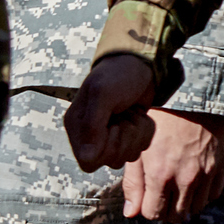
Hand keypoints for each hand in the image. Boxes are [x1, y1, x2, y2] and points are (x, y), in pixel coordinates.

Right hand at [63, 55, 158, 171]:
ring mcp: (110, 136)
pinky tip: (139, 114)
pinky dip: (146, 131)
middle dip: (127, 137)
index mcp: (77, 126)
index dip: (107, 148)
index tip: (113, 125)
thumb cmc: (119, 73)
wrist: (141, 62)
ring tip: (132, 112)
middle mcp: (90, 135)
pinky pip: (140, 147)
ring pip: (128, 156)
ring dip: (138, 133)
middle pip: (112, 160)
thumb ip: (93, 125)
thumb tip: (87, 157)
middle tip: (125, 113)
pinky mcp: (128, 133)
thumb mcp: (103, 94)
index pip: (89, 161)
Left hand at [123, 108, 223, 220]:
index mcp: (160, 174)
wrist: (194, 96)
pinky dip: (204, 193)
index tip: (150, 199)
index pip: (153, 214)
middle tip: (165, 196)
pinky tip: (196, 180)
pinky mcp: (221, 166)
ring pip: (196, 208)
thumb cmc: (161, 120)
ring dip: (187, 203)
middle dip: (168, 210)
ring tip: (180, 188)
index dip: (149, 209)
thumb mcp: (139, 147)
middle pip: (176, 216)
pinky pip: (214, 194)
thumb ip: (133, 182)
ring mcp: (205, 173)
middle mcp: (184, 178)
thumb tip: (130, 213)